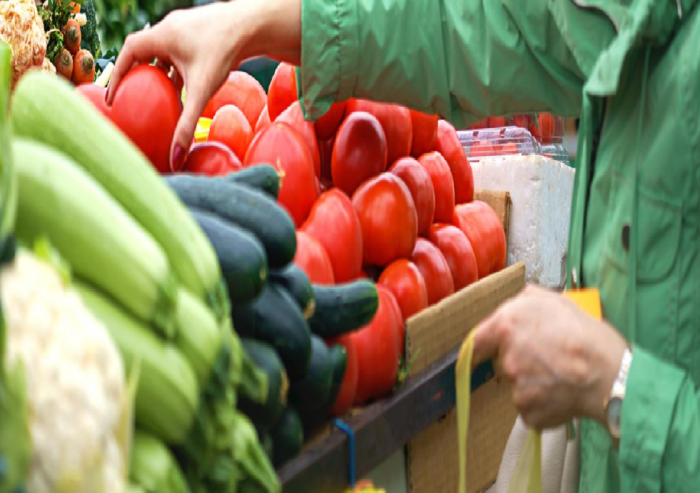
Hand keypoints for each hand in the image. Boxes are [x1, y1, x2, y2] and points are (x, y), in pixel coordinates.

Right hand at [107, 0, 301, 169]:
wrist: (254, 26)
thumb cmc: (225, 53)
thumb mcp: (202, 92)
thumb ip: (187, 124)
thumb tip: (175, 158)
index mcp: (162, 35)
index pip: (128, 52)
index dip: (118, 73)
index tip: (114, 96)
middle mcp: (171, 28)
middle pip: (144, 51)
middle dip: (137, 73)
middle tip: (133, 95)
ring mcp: (187, 28)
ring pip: (164, 51)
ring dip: (159, 70)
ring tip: (156, 93)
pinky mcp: (202, 33)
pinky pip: (181, 51)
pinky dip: (178, 67)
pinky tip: (185, 86)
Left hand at [472, 286, 626, 429]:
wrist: (611, 376)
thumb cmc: (590, 338)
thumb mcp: (559, 302)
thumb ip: (529, 299)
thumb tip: (517, 302)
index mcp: (508, 324)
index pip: (478, 339)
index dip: (485, 344)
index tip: (485, 350)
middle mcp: (507, 356)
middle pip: (504, 361)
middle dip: (521, 360)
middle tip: (549, 359)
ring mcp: (516, 386)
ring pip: (519, 384)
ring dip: (533, 383)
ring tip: (562, 377)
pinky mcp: (527, 410)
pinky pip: (530, 406)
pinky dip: (543, 404)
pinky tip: (563, 395)